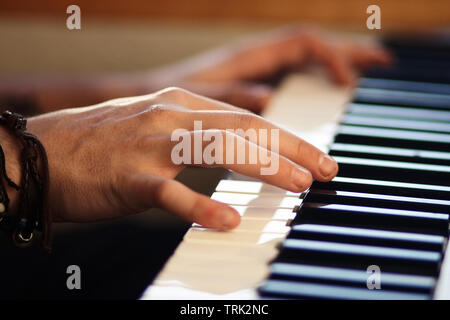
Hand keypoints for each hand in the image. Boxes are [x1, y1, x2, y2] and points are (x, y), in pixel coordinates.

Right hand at [4, 88, 337, 228]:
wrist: (42, 153)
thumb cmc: (103, 145)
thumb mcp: (156, 126)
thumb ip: (197, 133)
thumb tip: (239, 146)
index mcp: (180, 105)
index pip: (248, 118)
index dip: (288, 138)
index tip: (317, 158)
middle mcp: (171, 117)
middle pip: (244, 129)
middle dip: (292, 149)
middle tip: (325, 171)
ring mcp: (150, 145)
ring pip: (217, 149)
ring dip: (264, 168)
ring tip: (298, 186)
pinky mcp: (129, 177)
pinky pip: (170, 193)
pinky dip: (201, 206)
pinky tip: (227, 221)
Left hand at [152, 26, 391, 111]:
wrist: (144, 99)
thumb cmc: (165, 97)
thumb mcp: (196, 98)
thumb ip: (231, 95)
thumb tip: (269, 100)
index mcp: (247, 57)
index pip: (301, 43)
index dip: (329, 56)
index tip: (348, 81)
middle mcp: (255, 59)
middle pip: (311, 47)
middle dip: (346, 52)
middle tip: (381, 61)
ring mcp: (254, 71)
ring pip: (303, 60)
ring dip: (334, 63)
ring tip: (364, 73)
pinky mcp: (250, 84)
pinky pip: (290, 76)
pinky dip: (313, 78)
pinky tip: (326, 91)